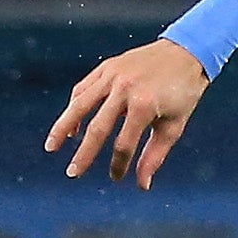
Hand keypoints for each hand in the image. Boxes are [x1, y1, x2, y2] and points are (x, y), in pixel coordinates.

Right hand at [45, 39, 208, 186]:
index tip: (116, 178)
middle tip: (72, 174)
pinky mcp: (107, 67)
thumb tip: (142, 185)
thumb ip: (154, 156)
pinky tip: (71, 127)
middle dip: (84, 154)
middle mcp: (124, 88)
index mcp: (144, 104)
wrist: (186, 52)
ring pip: (80, 104)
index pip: (124, 143)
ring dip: (63, 127)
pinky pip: (84, 89)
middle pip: (98, 127)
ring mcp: (113, 75)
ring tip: (51, 147)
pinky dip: (74, 107)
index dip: (119, 164)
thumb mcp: (174, 126)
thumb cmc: (183, 93)